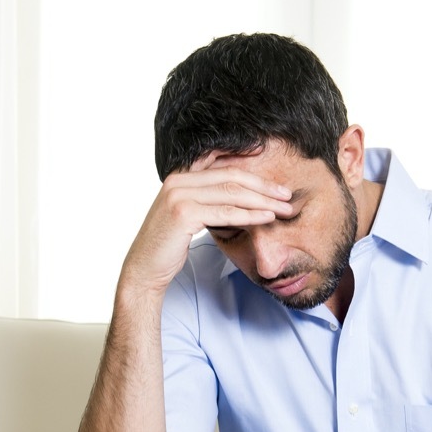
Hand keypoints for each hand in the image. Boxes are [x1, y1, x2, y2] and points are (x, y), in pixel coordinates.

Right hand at [118, 151, 293, 296]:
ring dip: (263, 200)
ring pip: (232, 193)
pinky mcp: (184, 213)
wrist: (144, 268)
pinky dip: (250, 214)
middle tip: (286, 195)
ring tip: (284, 208)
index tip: (274, 178)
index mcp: (179, 175)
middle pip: (231, 176)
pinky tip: (267, 217)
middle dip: (263, 185)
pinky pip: (226, 212)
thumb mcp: (186, 215)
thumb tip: (236, 196)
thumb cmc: (168, 245)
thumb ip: (204, 199)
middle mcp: (178, 180)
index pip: (222, 164)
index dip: (251, 167)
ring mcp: (180, 195)